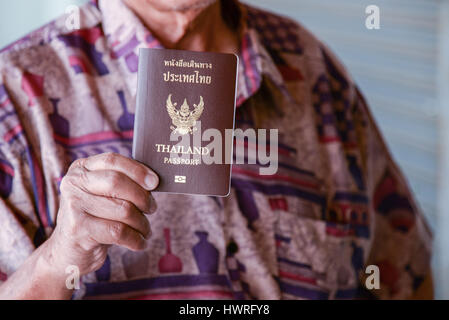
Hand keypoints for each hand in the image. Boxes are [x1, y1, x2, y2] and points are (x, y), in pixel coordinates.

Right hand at [45, 153, 158, 276]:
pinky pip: (118, 232)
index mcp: (81, 168)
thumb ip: (122, 183)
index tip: (155, 182)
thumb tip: (153, 180)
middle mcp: (73, 184)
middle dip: (142, 197)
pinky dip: (136, 239)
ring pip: (122, 210)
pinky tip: (139, 242)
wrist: (68, 251)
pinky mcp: (79, 230)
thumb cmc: (95, 218)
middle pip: (117, 182)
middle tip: (151, 208)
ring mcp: (74, 206)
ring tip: (145, 229)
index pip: (112, 160)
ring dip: (141, 222)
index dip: (137, 170)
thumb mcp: (103, 195)